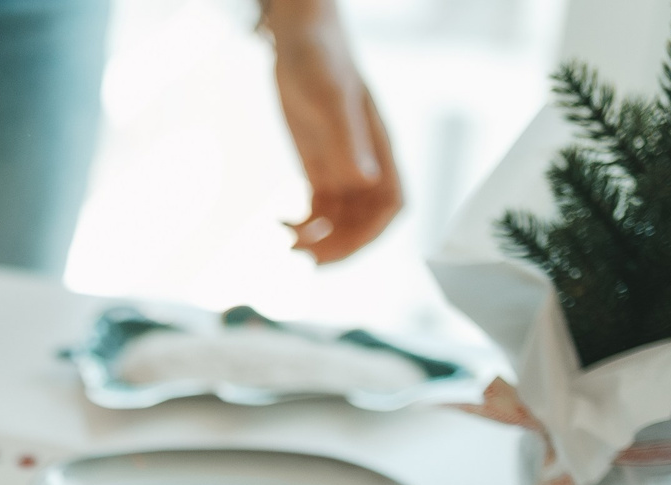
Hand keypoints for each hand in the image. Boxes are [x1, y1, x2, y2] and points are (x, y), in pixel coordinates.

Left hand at [263, 0, 400, 263]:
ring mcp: (341, 167)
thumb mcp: (331, 100)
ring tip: (288, 244)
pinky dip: (302, 226)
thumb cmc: (321, 59)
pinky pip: (318, 211)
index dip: (373, 233)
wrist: (299, 40)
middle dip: (340, 246)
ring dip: (318, 241)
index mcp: (379, 150)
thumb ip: (348, 142)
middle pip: (364, 222)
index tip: (341, 246)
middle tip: (306, 258)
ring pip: (340, 222)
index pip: (392, 205)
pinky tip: (278, 223)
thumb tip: (365, 182)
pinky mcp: (319, 167)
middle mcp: (364, 164)